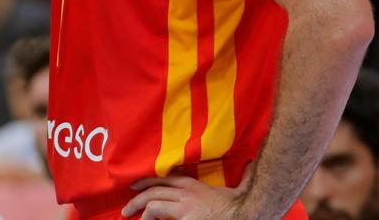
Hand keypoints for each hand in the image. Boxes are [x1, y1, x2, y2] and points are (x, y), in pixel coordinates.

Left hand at [123, 174, 247, 218]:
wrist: (248, 213)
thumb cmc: (243, 205)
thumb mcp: (234, 189)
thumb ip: (239, 177)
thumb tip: (251, 164)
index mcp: (194, 185)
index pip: (164, 178)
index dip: (147, 181)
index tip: (135, 185)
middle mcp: (186, 193)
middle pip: (154, 191)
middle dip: (137, 198)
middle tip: (127, 207)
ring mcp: (184, 206)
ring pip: (153, 204)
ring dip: (140, 211)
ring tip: (131, 217)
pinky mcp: (185, 219)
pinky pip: (161, 218)